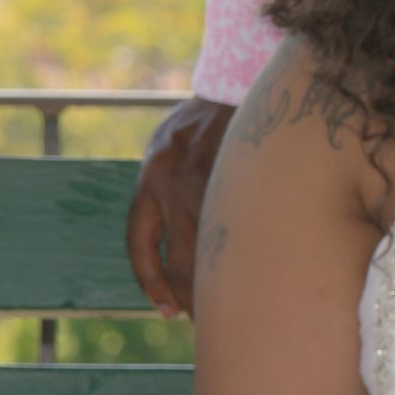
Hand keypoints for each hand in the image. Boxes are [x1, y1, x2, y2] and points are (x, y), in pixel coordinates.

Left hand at [126, 96, 235, 318]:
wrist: (241, 74)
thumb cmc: (212, 115)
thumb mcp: (178, 142)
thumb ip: (173, 181)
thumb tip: (190, 235)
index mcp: (152, 172)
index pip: (140, 242)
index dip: (151, 281)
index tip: (165, 309)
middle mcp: (169, 176)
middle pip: (177, 256)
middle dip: (188, 293)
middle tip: (204, 320)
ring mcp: (205, 175)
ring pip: (208, 249)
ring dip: (217, 282)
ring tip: (231, 304)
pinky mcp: (236, 173)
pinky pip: (236, 227)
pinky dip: (241, 253)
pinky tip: (253, 269)